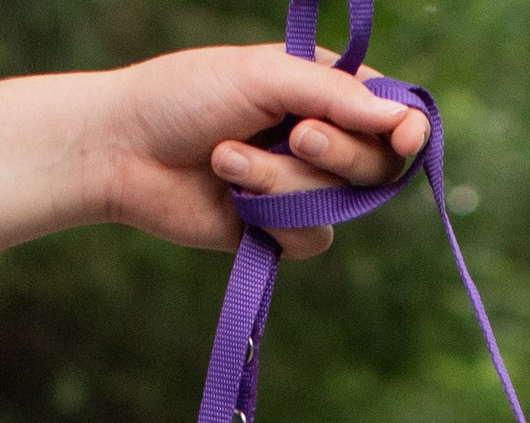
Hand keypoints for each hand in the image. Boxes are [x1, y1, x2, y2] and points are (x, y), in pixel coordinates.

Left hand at [97, 43, 430, 260]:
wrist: (124, 151)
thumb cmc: (185, 96)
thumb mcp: (263, 77)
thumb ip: (335, 97)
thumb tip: (405, 122)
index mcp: (320, 88)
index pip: (387, 111)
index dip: (404, 126)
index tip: (405, 134)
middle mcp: (318, 137)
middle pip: (376, 164)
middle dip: (337, 153)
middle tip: (296, 134)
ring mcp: (300, 188)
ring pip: (339, 205)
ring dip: (284, 182)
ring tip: (228, 157)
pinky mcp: (279, 231)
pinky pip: (312, 238)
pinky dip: (273, 217)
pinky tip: (232, 195)